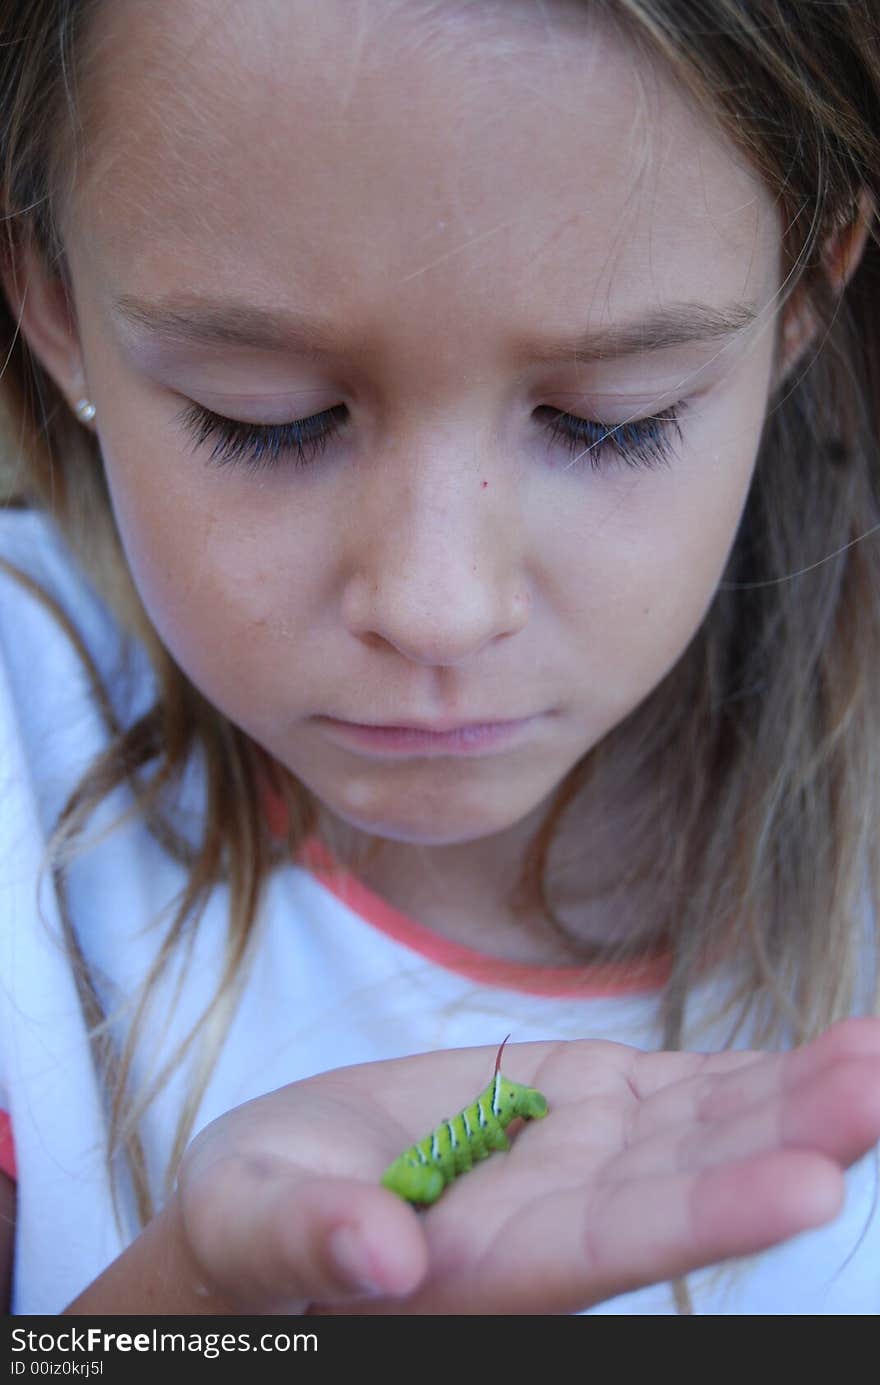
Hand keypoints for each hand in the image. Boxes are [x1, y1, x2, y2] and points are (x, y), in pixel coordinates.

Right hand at [177, 1017, 879, 1313]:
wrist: (282, 1193)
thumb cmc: (253, 1222)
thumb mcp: (256, 1222)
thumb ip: (313, 1237)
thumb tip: (381, 1259)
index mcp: (485, 1267)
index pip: (611, 1247)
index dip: (707, 1216)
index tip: (806, 1187)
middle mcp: (558, 1224)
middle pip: (689, 1185)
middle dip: (787, 1141)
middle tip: (874, 1089)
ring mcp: (579, 1160)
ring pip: (704, 1130)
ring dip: (793, 1097)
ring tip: (876, 1056)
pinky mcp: (580, 1106)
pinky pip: (681, 1094)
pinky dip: (752, 1075)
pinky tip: (832, 1053)